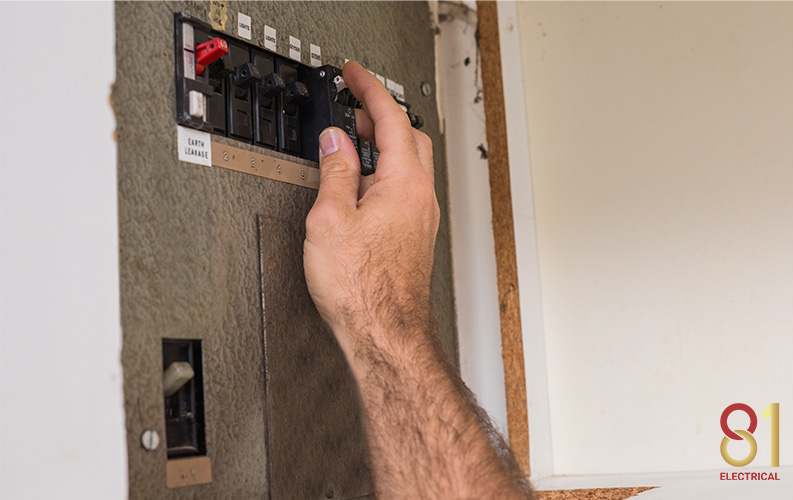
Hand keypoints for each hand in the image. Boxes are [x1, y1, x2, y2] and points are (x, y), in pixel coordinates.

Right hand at [303, 61, 438, 361]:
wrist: (385, 333)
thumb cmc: (362, 288)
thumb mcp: (330, 220)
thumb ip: (334, 173)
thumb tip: (336, 142)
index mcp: (403, 183)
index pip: (391, 118)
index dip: (370, 89)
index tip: (356, 74)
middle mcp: (421, 197)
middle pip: (410, 137)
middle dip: (382, 115)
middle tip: (354, 107)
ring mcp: (422, 218)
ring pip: (409, 164)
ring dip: (383, 146)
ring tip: (352, 146)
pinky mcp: (415, 237)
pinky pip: (404, 189)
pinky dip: (384, 174)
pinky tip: (361, 187)